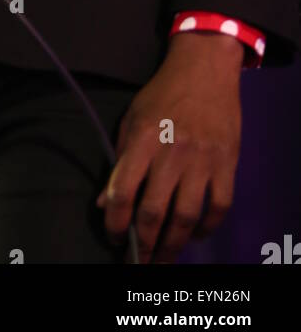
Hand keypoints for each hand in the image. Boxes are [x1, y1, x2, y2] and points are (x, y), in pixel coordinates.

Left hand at [95, 32, 242, 262]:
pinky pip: (218, 207)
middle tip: (139, 261)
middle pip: (154, 212)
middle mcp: (172, 153)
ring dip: (173, 244)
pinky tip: (194, 234)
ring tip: (163, 257)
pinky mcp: (226, 164)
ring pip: (186, 216)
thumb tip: (104, 203)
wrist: (204, 70)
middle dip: (144, 244)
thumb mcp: (132, 119)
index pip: (122, 191)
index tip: (114, 237)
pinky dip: (207, 228)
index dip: (115, 222)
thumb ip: (120, 161)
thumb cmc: (162, 94)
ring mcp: (202, 160)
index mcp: (143, 140)